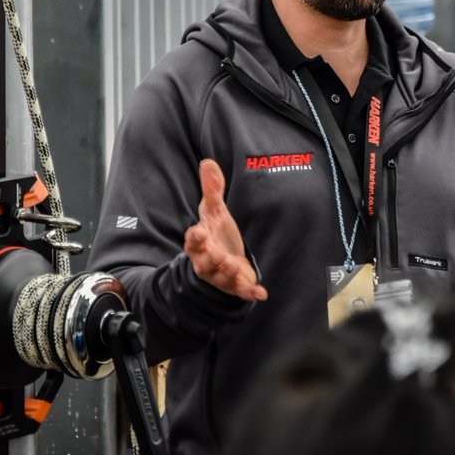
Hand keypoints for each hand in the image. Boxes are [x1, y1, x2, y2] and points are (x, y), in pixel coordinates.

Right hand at [184, 159, 267, 301]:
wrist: (225, 261)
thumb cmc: (216, 234)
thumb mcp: (214, 211)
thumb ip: (212, 190)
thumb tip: (208, 162)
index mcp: (200, 242)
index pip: (193, 241)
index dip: (194, 237)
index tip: (198, 231)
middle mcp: (208, 261)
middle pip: (204, 263)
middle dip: (210, 259)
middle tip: (218, 255)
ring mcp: (221, 275)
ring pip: (221, 278)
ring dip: (228, 274)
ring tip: (235, 267)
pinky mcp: (236, 286)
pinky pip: (241, 291)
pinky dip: (250, 292)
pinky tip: (261, 292)